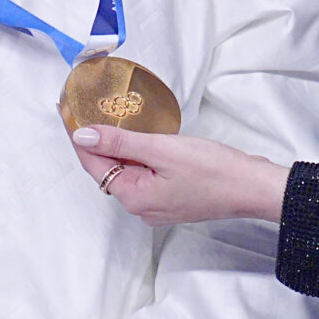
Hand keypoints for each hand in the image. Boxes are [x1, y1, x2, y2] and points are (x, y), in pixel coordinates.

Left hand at [70, 123, 286, 228]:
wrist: (254, 188)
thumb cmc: (215, 171)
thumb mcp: (162, 150)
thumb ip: (120, 142)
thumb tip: (82, 137)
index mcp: (133, 197)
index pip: (93, 164)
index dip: (78, 137)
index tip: (65, 112)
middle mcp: (140, 206)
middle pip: (107, 169)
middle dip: (95, 141)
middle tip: (84, 111)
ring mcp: (156, 205)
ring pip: (126, 172)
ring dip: (117, 148)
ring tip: (108, 119)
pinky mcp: (171, 197)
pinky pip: (144, 175)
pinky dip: (138, 156)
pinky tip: (140, 140)